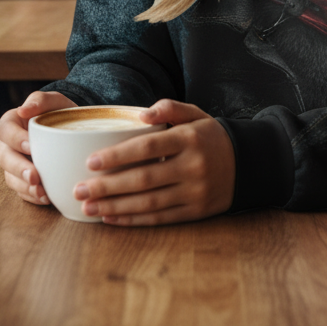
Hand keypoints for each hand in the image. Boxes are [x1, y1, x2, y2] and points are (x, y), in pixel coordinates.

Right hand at [0, 91, 77, 204]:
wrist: (73, 128)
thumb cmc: (59, 111)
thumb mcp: (54, 100)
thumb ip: (40, 100)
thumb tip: (23, 109)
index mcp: (11, 123)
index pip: (5, 131)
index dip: (15, 140)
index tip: (31, 146)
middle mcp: (8, 145)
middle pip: (5, 159)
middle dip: (19, 169)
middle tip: (34, 176)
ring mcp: (14, 164)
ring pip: (11, 178)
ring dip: (25, 187)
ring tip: (41, 192)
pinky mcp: (23, 180)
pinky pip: (23, 191)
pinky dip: (33, 196)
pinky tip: (45, 197)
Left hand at [73, 99, 235, 225]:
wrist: (247, 162)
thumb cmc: (210, 136)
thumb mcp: (196, 114)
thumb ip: (170, 107)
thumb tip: (141, 113)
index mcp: (189, 138)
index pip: (148, 147)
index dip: (117, 156)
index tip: (90, 162)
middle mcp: (192, 166)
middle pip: (144, 178)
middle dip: (107, 186)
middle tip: (79, 189)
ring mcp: (194, 191)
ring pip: (148, 202)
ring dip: (115, 207)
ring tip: (88, 207)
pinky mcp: (195, 211)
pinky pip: (160, 218)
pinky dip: (133, 219)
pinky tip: (111, 218)